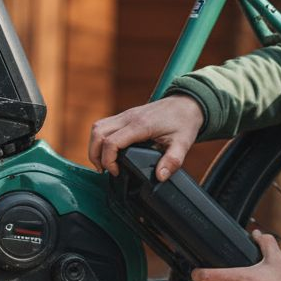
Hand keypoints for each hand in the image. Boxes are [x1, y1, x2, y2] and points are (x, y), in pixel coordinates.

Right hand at [88, 95, 203, 181]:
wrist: (186, 103)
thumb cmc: (184, 122)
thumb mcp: (183, 144)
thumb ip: (172, 161)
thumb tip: (160, 176)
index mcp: (141, 125)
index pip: (112, 142)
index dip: (109, 161)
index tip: (117, 172)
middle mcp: (129, 117)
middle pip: (98, 133)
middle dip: (95, 155)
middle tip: (104, 170)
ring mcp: (125, 115)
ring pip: (97, 127)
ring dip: (94, 146)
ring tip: (103, 163)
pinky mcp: (125, 116)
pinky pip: (104, 125)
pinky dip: (100, 139)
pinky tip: (108, 151)